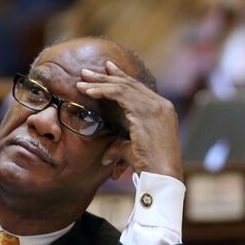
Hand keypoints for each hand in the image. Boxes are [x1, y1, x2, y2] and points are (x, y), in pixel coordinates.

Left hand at [77, 61, 183, 180]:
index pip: (139, 89)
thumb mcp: (132, 152)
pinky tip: (89, 92)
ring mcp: (155, 106)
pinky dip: (103, 91)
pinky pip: (120, 94)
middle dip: (106, 77)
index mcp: (163, 111)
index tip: (107, 69)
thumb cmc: (150, 168)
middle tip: (87, 72)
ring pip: (123, 87)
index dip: (122, 77)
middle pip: (130, 84)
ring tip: (82, 81)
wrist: (162, 175)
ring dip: (100, 83)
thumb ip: (119, 148)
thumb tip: (106, 155)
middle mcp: (161, 105)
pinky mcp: (145, 111)